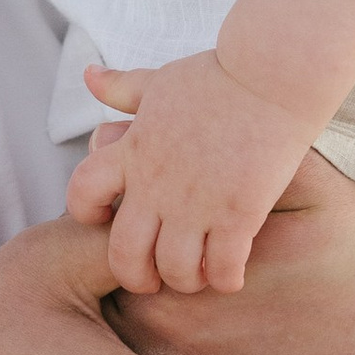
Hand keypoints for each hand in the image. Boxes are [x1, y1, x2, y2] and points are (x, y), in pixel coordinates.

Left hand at [68, 54, 316, 294]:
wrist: (271, 74)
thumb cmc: (218, 76)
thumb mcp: (160, 81)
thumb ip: (122, 88)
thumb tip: (89, 74)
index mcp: (133, 151)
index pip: (82, 192)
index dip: (85, 213)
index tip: (105, 218)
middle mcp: (157, 183)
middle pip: (123, 253)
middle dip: (134, 275)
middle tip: (151, 278)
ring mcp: (197, 202)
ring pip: (174, 270)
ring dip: (184, 280)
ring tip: (197, 275)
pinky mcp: (239, 213)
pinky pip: (223, 269)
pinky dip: (225, 280)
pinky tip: (232, 274)